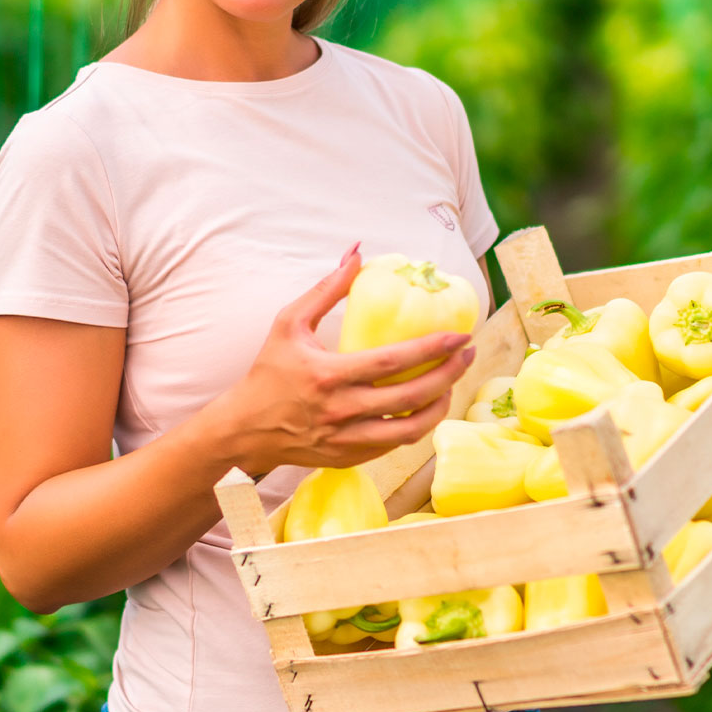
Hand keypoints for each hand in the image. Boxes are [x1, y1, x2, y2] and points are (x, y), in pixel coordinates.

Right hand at [204, 243, 476, 476]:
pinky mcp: (348, 458)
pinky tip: (425, 407)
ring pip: (409, 430)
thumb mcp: (289, 323)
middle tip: (467, 355)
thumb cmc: (268, 372)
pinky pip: (393, 445)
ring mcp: (346, 439)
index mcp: (327, 376)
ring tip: (451, 384)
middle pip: (410, 397)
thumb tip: (357, 253)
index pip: (392, 363)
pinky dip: (415, 426)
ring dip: (438, 406)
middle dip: (449, 375)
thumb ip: (326, 289)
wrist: (244, 429)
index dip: (431, 349)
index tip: (460, 335)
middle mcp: (340, 411)